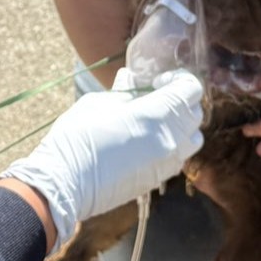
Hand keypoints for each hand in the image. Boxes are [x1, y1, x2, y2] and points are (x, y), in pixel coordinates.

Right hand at [0, 69, 204, 250]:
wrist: (65, 182)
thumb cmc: (79, 136)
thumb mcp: (98, 103)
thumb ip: (123, 91)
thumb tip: (131, 78)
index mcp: (158, 115)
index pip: (191, 90)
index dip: (179, 80)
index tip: (157, 81)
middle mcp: (171, 140)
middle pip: (195, 114)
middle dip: (180, 101)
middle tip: (156, 97)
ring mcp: (166, 163)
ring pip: (192, 140)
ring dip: (180, 126)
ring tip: (154, 122)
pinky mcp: (157, 180)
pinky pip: (177, 158)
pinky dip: (171, 145)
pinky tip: (144, 142)